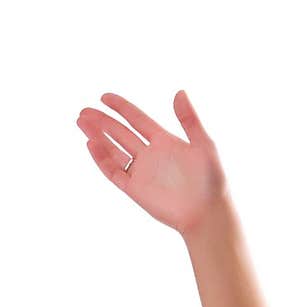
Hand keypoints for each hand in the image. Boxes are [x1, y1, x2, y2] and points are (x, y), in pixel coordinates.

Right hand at [76, 90, 228, 235]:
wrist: (208, 214)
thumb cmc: (212, 182)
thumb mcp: (204, 145)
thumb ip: (189, 120)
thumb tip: (179, 92)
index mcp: (165, 141)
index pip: (137, 119)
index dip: (121, 108)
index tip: (104, 97)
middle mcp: (151, 155)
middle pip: (120, 133)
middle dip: (102, 122)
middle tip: (84, 110)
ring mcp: (142, 172)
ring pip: (114, 150)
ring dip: (97, 137)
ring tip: (81, 122)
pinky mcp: (136, 190)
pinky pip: (114, 171)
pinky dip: (102, 158)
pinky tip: (91, 144)